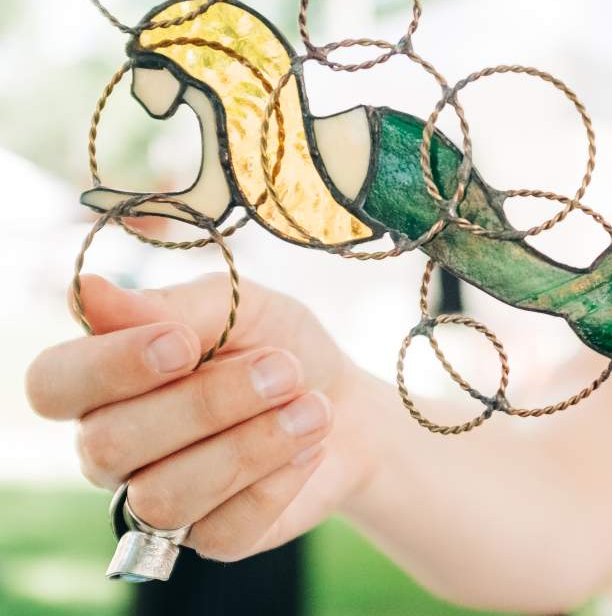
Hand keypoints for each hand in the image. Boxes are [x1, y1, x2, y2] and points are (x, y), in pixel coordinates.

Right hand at [26, 274, 378, 561]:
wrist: (339, 398)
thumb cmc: (278, 342)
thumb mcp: (238, 306)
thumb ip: (171, 306)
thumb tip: (86, 292)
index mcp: (107, 379)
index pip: (54, 384)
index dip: (109, 367)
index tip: (184, 344)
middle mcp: (116, 445)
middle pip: (109, 445)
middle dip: (207, 403)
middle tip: (284, 369)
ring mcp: (159, 499)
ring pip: (164, 496)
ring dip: (249, 446)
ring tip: (311, 408)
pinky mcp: (211, 537)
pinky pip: (222, 531)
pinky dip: (276, 483)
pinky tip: (309, 446)